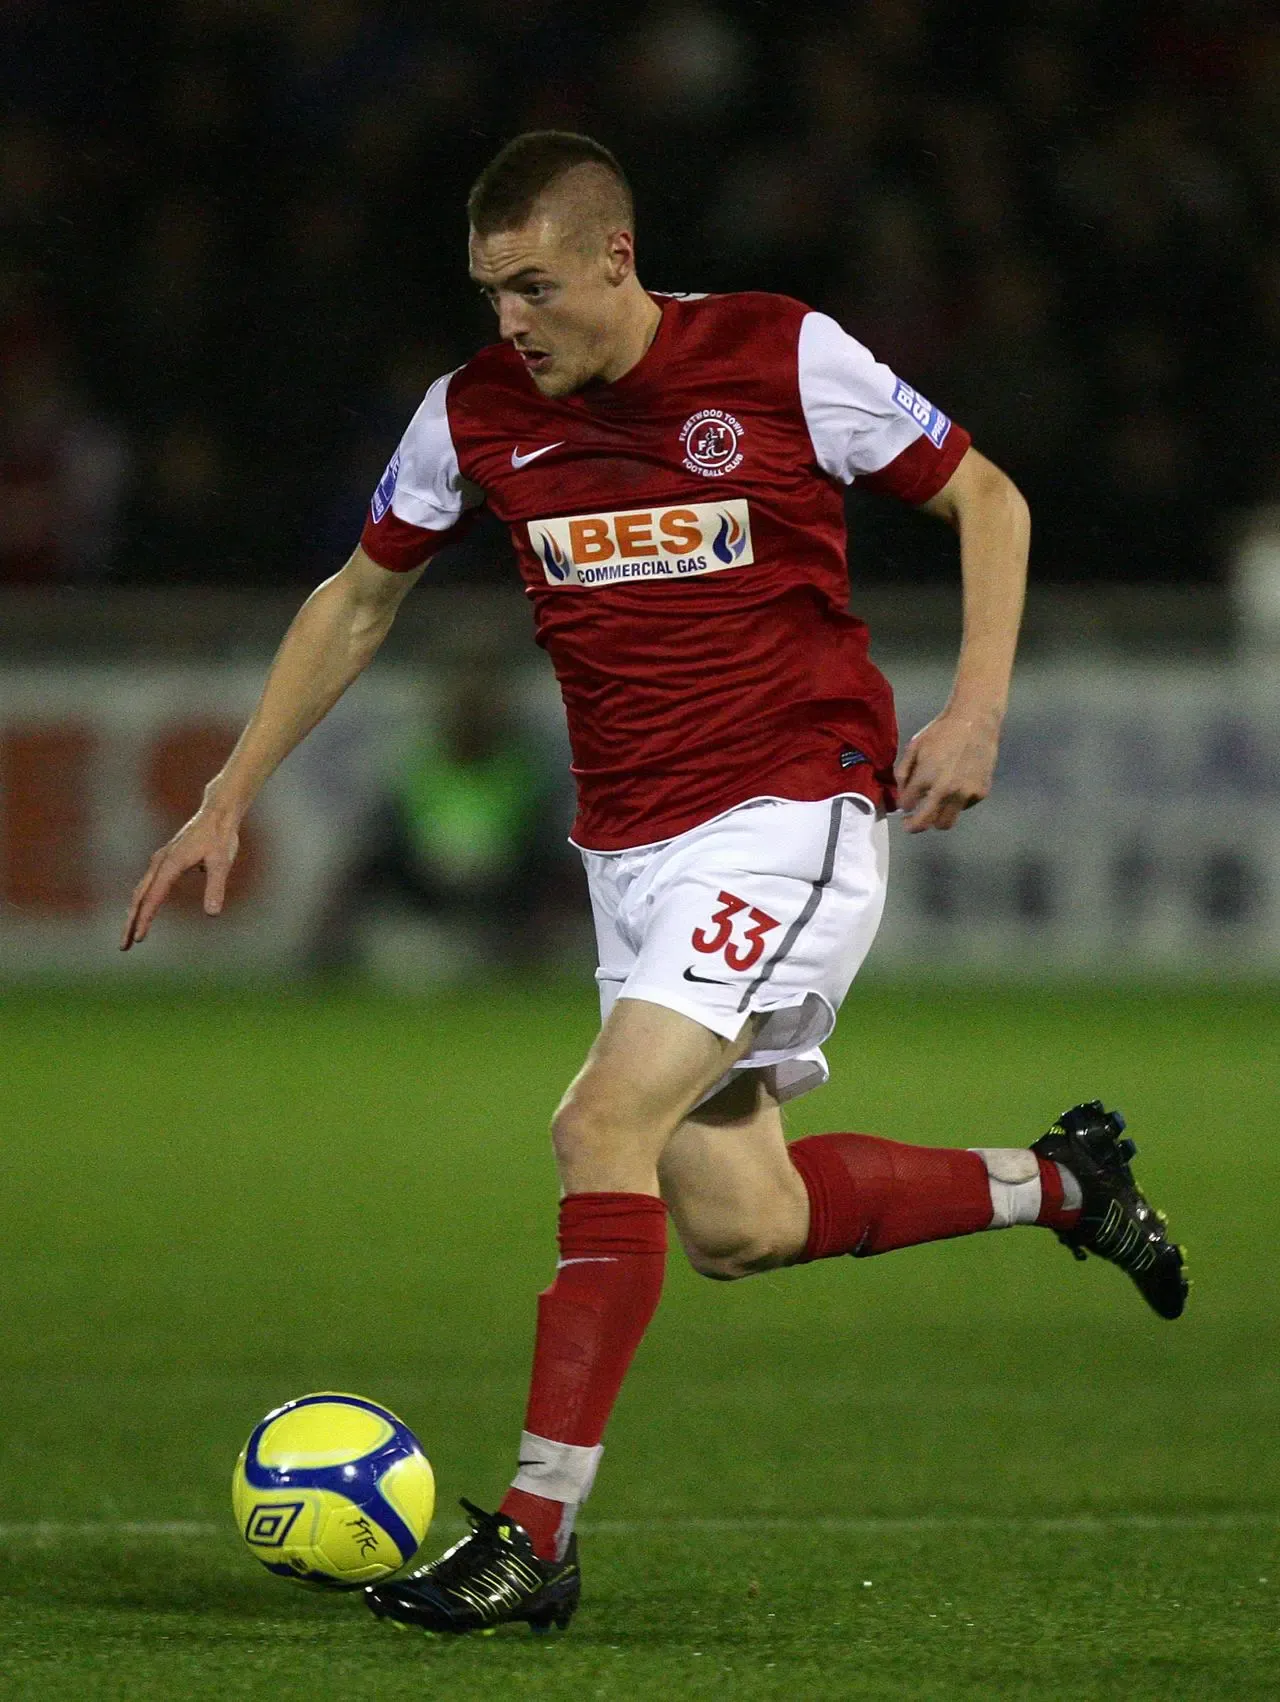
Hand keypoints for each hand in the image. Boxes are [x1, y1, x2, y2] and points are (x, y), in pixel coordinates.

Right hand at [121, 805, 239, 948]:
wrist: (217, 813)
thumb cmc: (220, 836)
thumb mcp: (222, 862)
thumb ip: (216, 887)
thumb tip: (212, 914)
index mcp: (170, 864)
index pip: (153, 897)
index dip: (145, 918)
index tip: (139, 938)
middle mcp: (160, 863)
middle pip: (139, 897)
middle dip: (130, 923)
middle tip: (124, 947)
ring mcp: (160, 861)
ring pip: (141, 892)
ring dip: (134, 914)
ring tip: (130, 936)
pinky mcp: (165, 861)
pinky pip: (148, 886)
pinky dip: (142, 902)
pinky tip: (144, 913)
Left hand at [894, 707, 1000, 833]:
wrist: (975, 722)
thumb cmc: (941, 732)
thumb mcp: (914, 747)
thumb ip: (903, 773)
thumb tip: (902, 795)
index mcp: (926, 777)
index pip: (907, 805)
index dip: (903, 806)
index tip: (905, 805)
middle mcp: (945, 790)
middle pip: (925, 823)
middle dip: (913, 826)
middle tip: (910, 824)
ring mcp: (965, 793)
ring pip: (946, 823)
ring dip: (936, 820)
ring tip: (933, 810)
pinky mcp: (981, 793)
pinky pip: (963, 808)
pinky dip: (956, 804)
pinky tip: (955, 788)